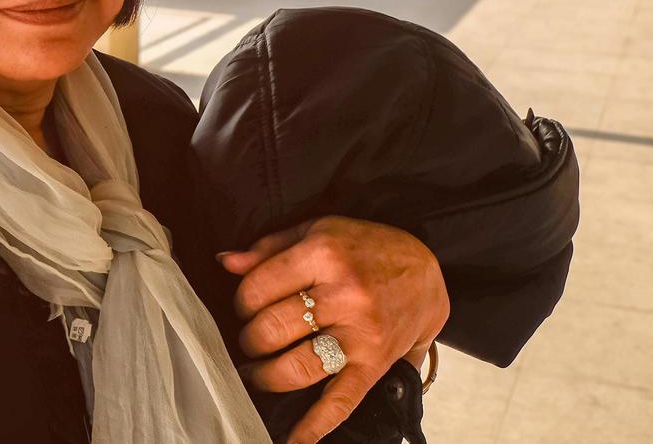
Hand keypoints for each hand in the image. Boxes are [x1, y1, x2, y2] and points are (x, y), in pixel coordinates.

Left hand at [219, 216, 449, 443]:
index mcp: (322, 254)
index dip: (240, 302)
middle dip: (250, 341)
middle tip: (252, 341)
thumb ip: (268, 248)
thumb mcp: (317, 230)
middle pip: (272, 329)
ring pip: (297, 366)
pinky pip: (342, 400)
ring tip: (257, 373)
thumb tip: (225, 262)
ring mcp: (361, 334)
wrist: (427, 270)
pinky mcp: (375, 364)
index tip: (245, 307)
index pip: (257, 288)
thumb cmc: (365, 248)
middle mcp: (343, 295)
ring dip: (267, 376)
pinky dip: (316, 425)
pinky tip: (293, 440)